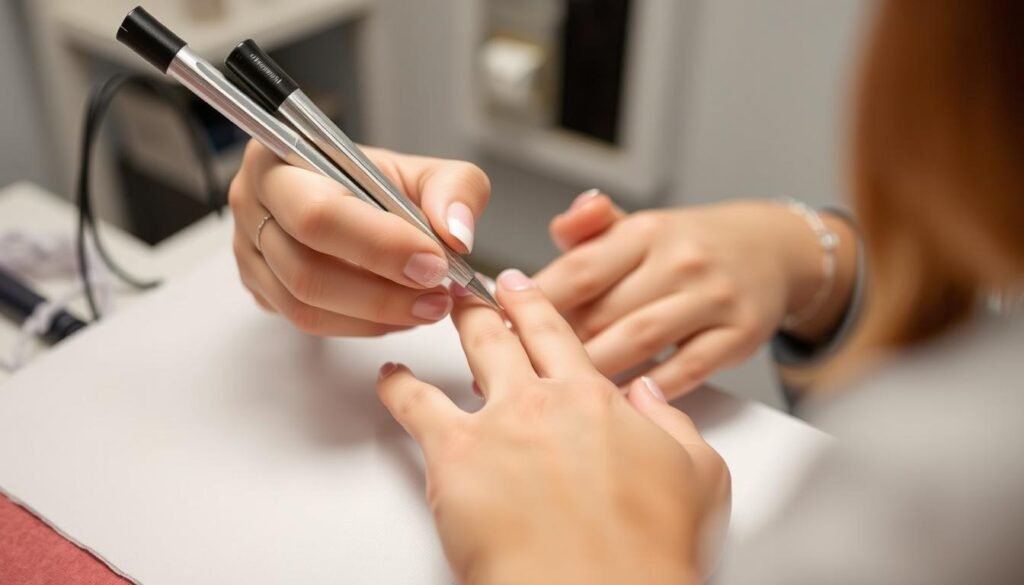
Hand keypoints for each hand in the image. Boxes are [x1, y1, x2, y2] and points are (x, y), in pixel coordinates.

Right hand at [228, 141, 489, 335]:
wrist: (357, 200)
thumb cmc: (384, 183)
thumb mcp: (428, 172)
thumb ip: (455, 190)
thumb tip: (455, 234)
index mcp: (282, 156)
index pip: (320, 213)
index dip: (379, 245)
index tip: (435, 262)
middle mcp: (252, 202)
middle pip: (305, 268)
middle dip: (381, 292)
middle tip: (437, 296)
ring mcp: (248, 250)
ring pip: (305, 305)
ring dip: (376, 316)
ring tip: (428, 307)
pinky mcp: (259, 288)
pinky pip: (307, 323)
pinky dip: (362, 325)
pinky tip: (399, 313)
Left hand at [376, 270, 729, 584]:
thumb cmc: (646, 554)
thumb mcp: (699, 477)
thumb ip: (674, 424)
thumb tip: (650, 395)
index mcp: (596, 400)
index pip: (558, 336)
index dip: (535, 307)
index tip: (522, 289)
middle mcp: (544, 401)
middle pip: (507, 334)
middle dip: (488, 305)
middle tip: (476, 292)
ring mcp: (498, 424)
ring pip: (467, 353)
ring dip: (452, 327)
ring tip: (439, 316)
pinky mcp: (455, 457)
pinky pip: (414, 405)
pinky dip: (397, 387)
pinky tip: (392, 381)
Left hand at [536, 195, 856, 398]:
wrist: (772, 250)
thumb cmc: (687, 246)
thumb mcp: (639, 226)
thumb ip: (591, 229)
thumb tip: (560, 226)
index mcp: (645, 232)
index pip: (578, 271)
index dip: (532, 303)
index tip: (499, 328)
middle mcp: (679, 262)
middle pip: (601, 312)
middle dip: (553, 346)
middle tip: (515, 373)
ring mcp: (712, 299)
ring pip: (637, 343)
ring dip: (592, 371)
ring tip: (554, 395)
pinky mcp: (737, 336)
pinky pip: (684, 371)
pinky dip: (647, 390)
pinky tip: (616, 404)